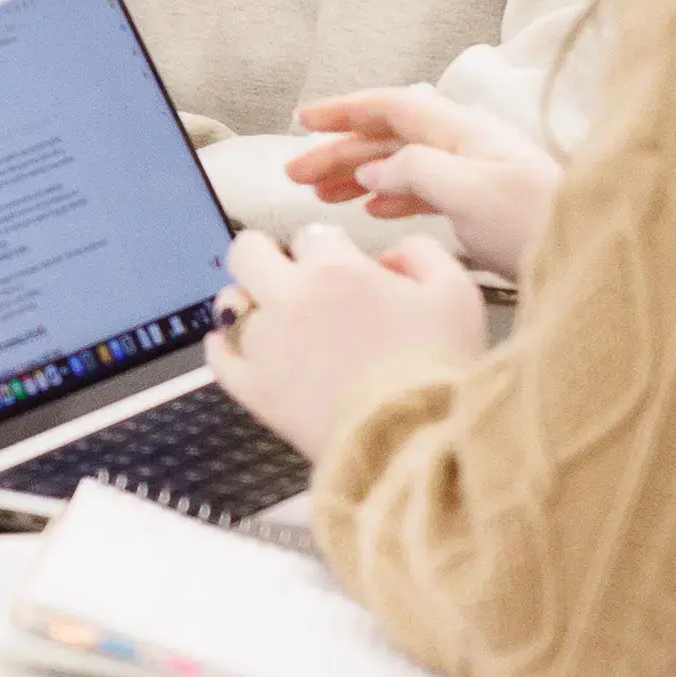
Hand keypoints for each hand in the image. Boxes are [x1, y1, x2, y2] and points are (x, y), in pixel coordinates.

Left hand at [213, 218, 485, 458]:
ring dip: (247, 303)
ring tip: (275, 319)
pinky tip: (239, 346)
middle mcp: (290, 299)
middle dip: (266, 257)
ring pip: (229, 302)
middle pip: (248, 252)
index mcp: (336, 270)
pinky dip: (225, 346)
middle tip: (289, 278)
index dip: (330, 251)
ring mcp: (265, 345)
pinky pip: (218, 356)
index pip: (312, 236)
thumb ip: (421, 254)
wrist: (415, 441)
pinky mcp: (253, 389)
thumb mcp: (457, 293)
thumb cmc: (438, 370)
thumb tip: (389, 254)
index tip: (343, 270)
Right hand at [278, 85, 567, 285]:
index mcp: (463, 131)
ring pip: (402, 164)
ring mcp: (476, 174)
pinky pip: (423, 189)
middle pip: (391, 137)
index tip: (304, 120)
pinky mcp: (483, 205)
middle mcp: (468, 146)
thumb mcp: (469, 190)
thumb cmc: (538, 222)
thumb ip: (414, 171)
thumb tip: (376, 169)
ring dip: (360, 175)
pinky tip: (374, 211)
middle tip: (298, 171)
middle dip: (341, 150)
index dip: (344, 111)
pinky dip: (391, 197)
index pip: (392, 107)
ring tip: (323, 194)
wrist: (593, 255)